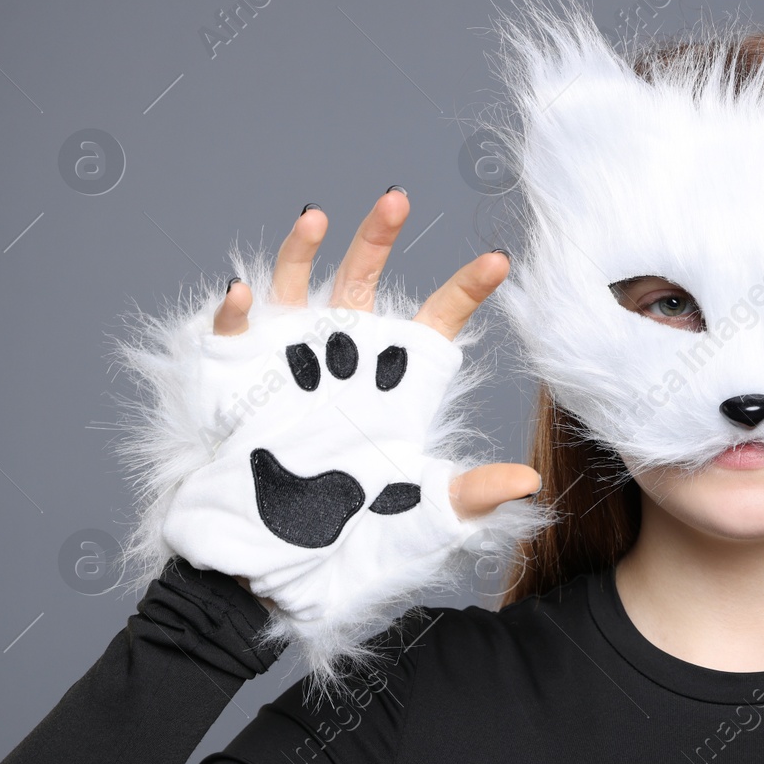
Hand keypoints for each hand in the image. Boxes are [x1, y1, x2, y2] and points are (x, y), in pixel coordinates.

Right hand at [140, 190, 540, 673]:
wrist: (273, 566)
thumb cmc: (349, 541)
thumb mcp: (420, 518)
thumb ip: (468, 495)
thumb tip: (527, 483)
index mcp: (397, 384)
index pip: (438, 321)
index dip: (466, 289)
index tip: (499, 260)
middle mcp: (348, 360)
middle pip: (366, 281)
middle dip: (378, 237)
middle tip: (397, 197)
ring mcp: (292, 361)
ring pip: (300, 285)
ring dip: (303, 248)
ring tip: (316, 215)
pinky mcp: (243, 377)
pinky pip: (237, 331)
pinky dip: (236, 310)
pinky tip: (243, 293)